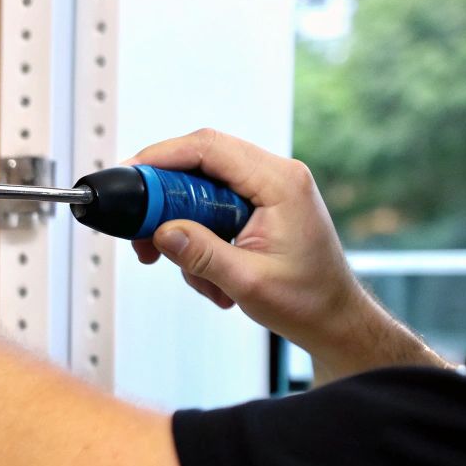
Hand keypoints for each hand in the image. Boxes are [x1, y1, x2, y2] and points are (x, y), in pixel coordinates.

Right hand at [126, 129, 439, 379]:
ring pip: (200, 190)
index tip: (132, 174)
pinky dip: (197, 239)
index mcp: (280, 183)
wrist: (333, 318)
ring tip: (192, 272)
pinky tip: (209, 272)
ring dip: (183, 230)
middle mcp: (275, 177)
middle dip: (164, 202)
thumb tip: (163, 232)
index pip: (209, 148)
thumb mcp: (248, 281)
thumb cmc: (309, 300)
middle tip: (144, 235)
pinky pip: (211, 208)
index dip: (163, 156)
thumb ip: (201, 254)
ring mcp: (267, 190)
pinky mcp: (258, 206)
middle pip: (199, 164)